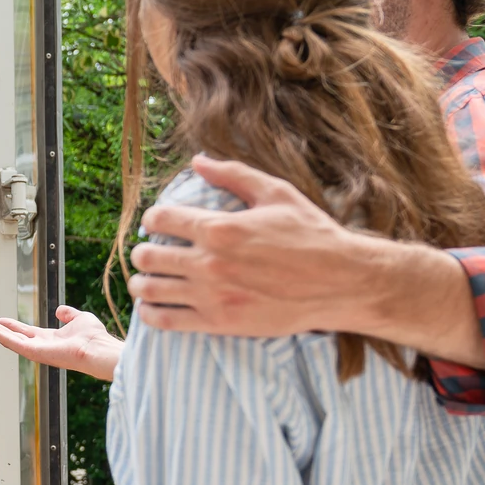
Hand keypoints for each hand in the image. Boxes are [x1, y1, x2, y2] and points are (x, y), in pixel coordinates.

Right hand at [0, 306, 124, 381]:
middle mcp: (40, 346)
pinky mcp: (34, 352)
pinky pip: (13, 343)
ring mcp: (36, 351)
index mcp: (49, 339)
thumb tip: (59, 310)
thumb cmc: (93, 337)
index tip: (0, 319)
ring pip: (9, 340)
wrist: (97, 348)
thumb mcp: (79, 318)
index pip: (25, 332)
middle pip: (13, 336)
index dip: (12, 325)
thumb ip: (69, 314)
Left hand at [128, 155, 378, 336]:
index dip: (152, 219)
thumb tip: (198, 160)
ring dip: (142, 283)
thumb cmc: (312, 234)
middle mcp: (210, 262)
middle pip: (147, 257)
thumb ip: (233, 174)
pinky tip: (155, 306)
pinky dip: (151, 313)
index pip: (160, 219)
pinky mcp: (220, 324)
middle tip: (150, 253)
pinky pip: (165, 321)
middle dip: (143, 252)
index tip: (157, 223)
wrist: (342, 282)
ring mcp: (212, 296)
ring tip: (148, 280)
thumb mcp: (276, 193)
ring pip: (150, 290)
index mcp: (219, 227)